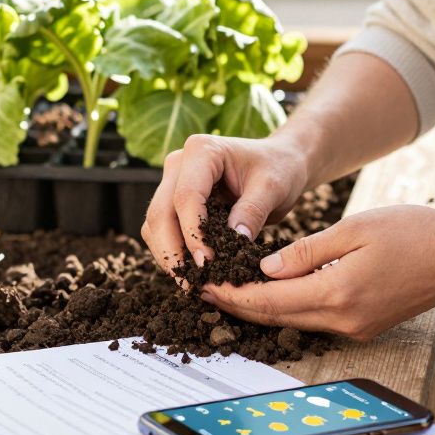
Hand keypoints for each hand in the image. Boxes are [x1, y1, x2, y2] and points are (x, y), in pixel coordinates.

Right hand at [141, 133, 310, 272]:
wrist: (279, 163)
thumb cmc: (279, 169)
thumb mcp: (273, 187)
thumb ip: (253, 211)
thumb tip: (235, 240)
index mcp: (202, 151)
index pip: (186, 196)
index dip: (193, 233)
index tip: (208, 263)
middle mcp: (179, 164)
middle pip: (161, 212)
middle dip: (172, 251)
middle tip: (191, 284)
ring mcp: (172, 182)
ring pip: (155, 224)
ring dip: (169, 255)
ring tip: (191, 283)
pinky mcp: (174, 201)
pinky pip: (163, 230)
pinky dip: (173, 252)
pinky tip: (192, 273)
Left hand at [201, 206, 434, 339]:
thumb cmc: (414, 231)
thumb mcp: (355, 228)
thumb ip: (306, 251)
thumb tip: (265, 269)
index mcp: (338, 293)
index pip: (269, 300)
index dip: (232, 294)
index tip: (203, 285)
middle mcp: (344, 319)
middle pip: (275, 317)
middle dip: (236, 305)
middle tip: (202, 292)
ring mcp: (355, 328)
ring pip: (294, 321)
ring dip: (260, 308)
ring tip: (227, 290)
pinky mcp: (364, 326)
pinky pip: (315, 319)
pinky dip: (287, 307)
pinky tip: (271, 292)